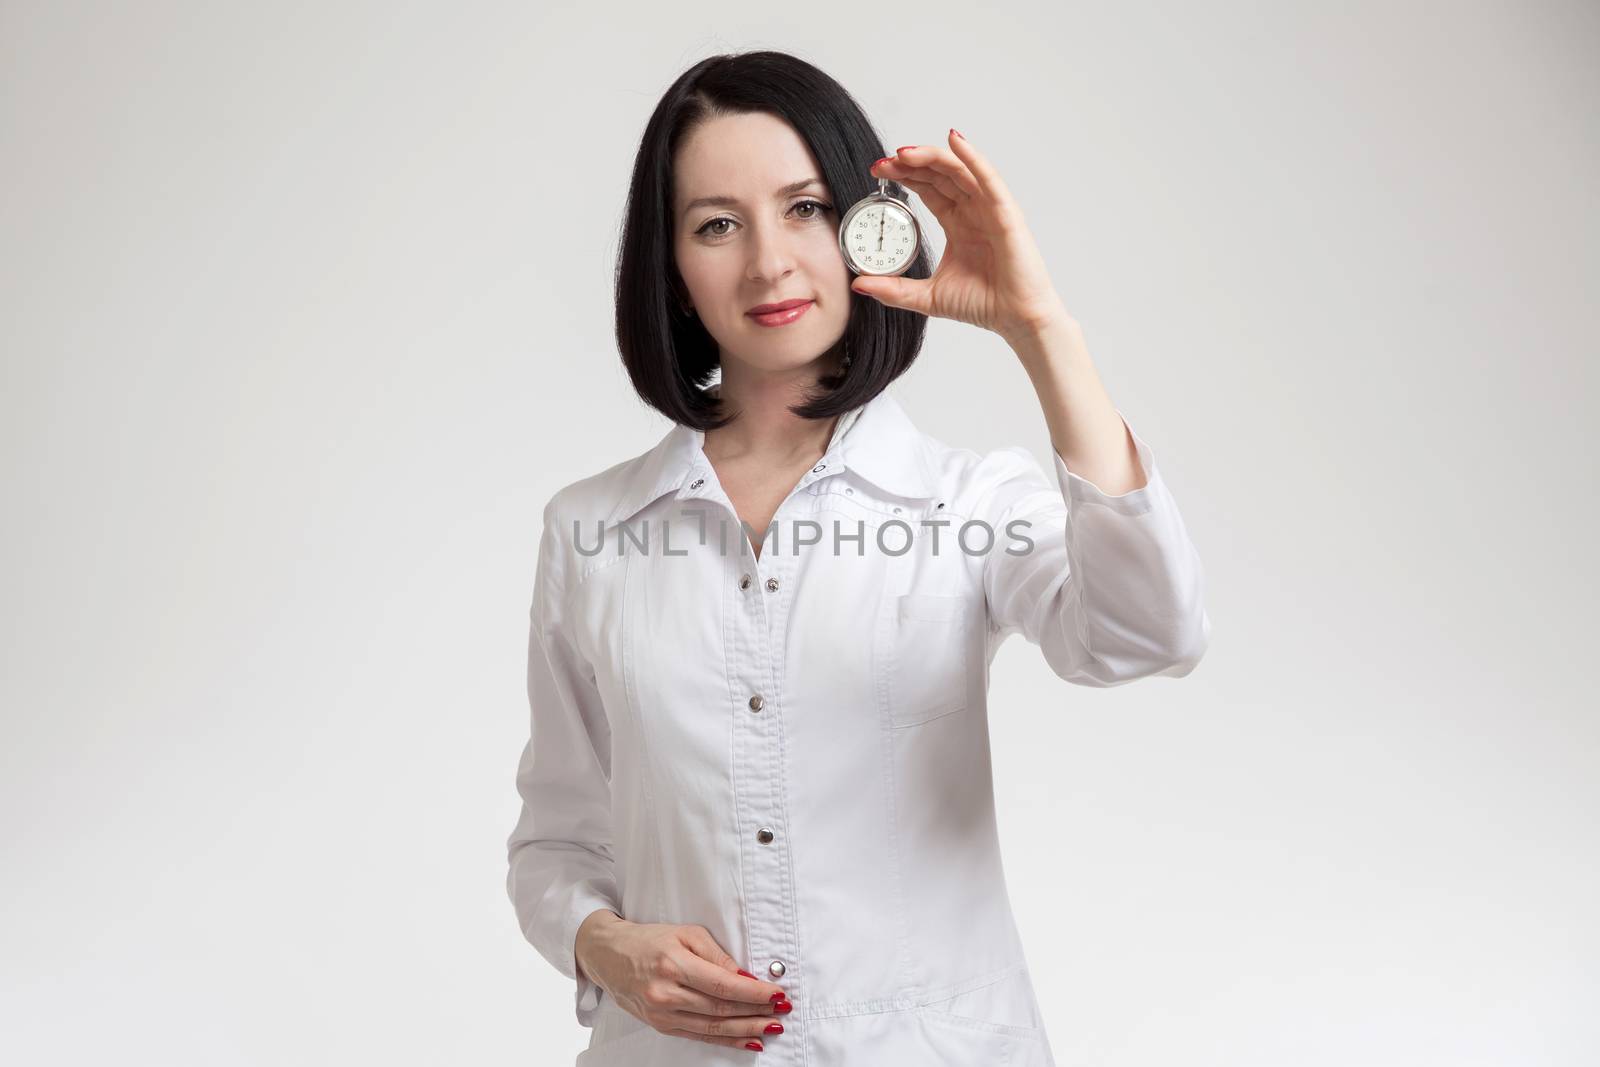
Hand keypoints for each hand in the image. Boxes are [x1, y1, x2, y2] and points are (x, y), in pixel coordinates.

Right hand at [575, 912, 792, 1051]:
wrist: (609, 955)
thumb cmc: (649, 940)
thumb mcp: (685, 933)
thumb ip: (716, 955)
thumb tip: (744, 976)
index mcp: (673, 965)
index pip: (722, 985)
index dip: (753, 993)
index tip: (776, 994)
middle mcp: (666, 994)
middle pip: (720, 1009)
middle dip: (756, 1012)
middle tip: (781, 1010)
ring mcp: (663, 1014)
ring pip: (713, 1028)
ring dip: (747, 1029)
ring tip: (772, 1027)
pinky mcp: (661, 1026)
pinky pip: (700, 1036)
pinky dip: (727, 1041)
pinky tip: (748, 1040)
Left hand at [851, 128, 1069, 342]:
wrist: (1015, 320)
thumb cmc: (983, 305)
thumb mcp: (927, 297)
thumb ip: (894, 290)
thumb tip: (858, 285)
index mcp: (957, 223)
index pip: (928, 188)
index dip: (904, 176)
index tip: (877, 171)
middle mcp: (973, 210)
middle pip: (939, 174)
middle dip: (910, 164)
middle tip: (883, 162)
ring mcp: (990, 209)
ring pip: (959, 170)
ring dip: (931, 157)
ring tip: (903, 153)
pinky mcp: (1006, 214)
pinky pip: (988, 179)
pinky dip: (972, 158)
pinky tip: (953, 141)